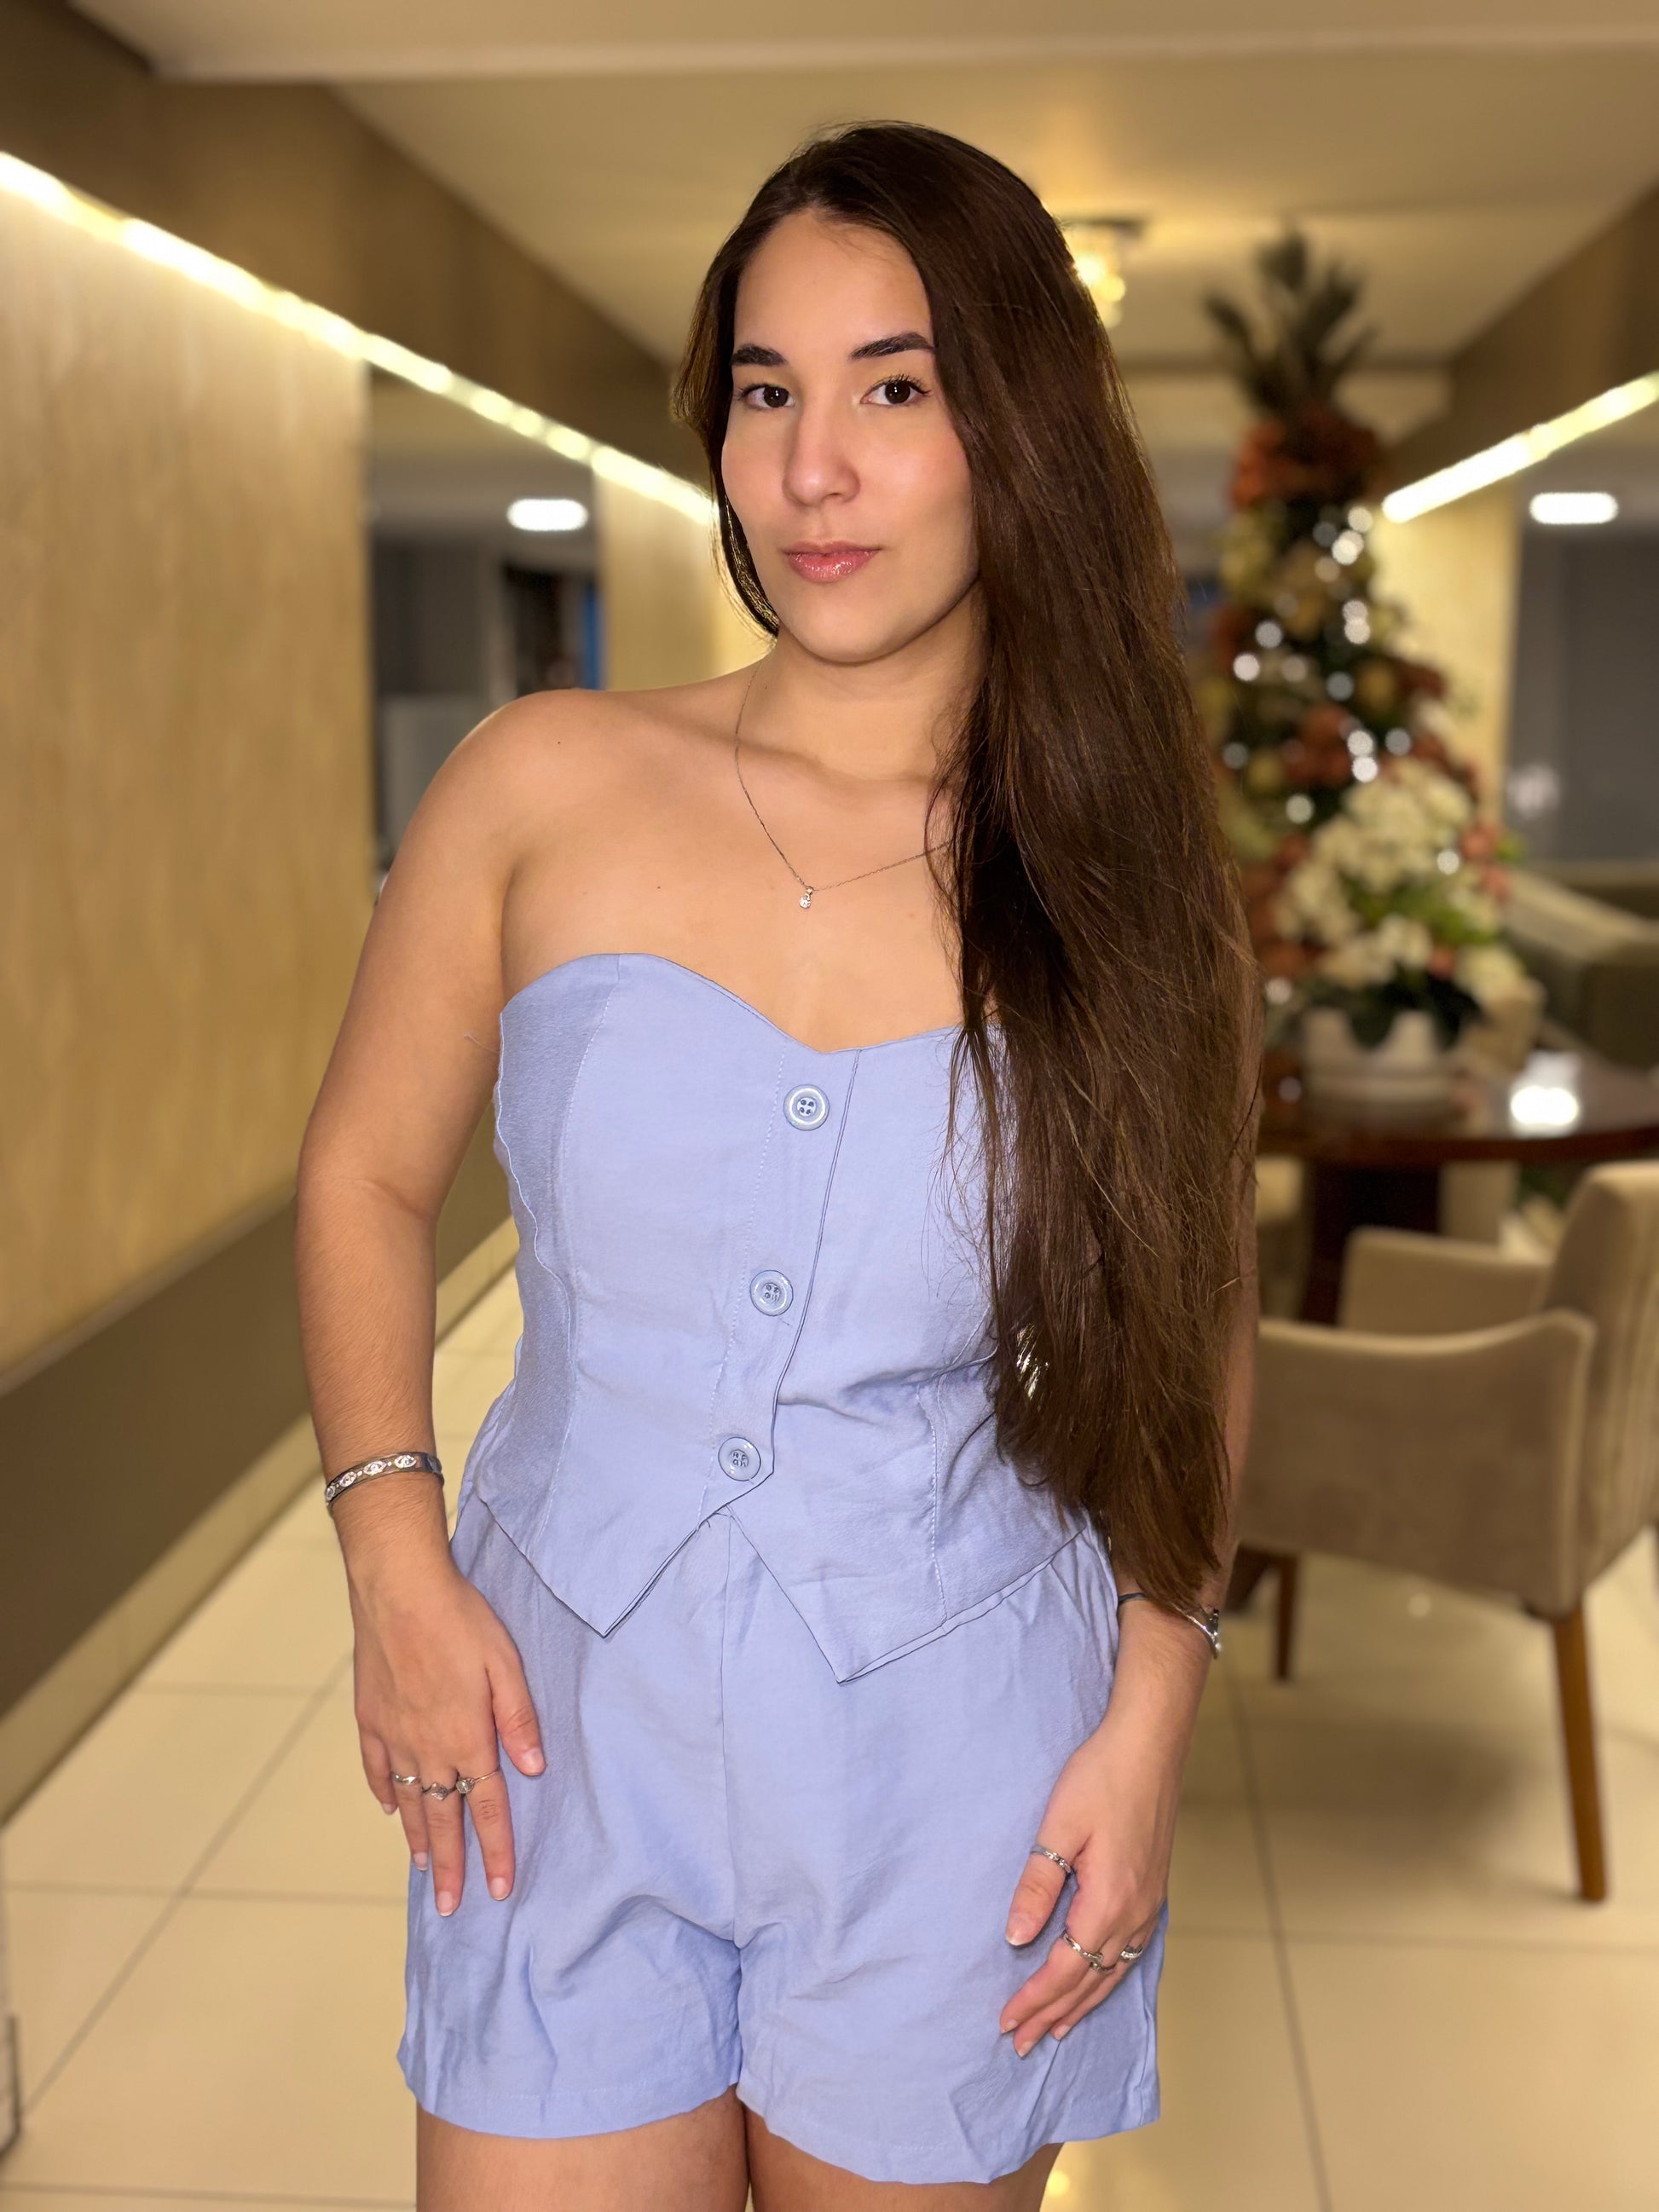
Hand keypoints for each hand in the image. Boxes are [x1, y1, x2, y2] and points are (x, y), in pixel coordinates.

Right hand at [346, 1546, 545, 1918]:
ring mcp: (394, 1736)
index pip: (487, 1809)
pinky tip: (390, 1810)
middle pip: (443, 1819)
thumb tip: (534, 1769)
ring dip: (418, 1839)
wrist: (397, 1589)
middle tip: (452, 1906)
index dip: (496, 1851)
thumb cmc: (460, 1619)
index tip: (499, 1890)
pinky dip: (384, 1794)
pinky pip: (376, 1769)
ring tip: (424, 1871)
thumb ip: (519, 1719)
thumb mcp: (506, 1664)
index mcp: (467, 1738)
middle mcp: (428, 1748)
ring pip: (409, 1802)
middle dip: (451, 1866)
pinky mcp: (370, 1717)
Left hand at [998, 1712, 1179, 2054]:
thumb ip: (1037, 1885)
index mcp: (1108, 1902)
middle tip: (1021, 2043)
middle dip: (1052, 2013)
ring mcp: (1149, 1906)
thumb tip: (1016, 1939)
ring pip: (1113, 1973)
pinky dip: (1106, 1979)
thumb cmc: (1101, 1777)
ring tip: (1054, 2029)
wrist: (1150, 1745)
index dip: (1034, 1998)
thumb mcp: (1058, 1827)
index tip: (1006, 2021)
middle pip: (1089, 1981)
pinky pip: (1129, 1955)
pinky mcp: (1153, 1892)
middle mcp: (1135, 1914)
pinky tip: (1096, 1984)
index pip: (1065, 1969)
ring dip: (1081, 2003)